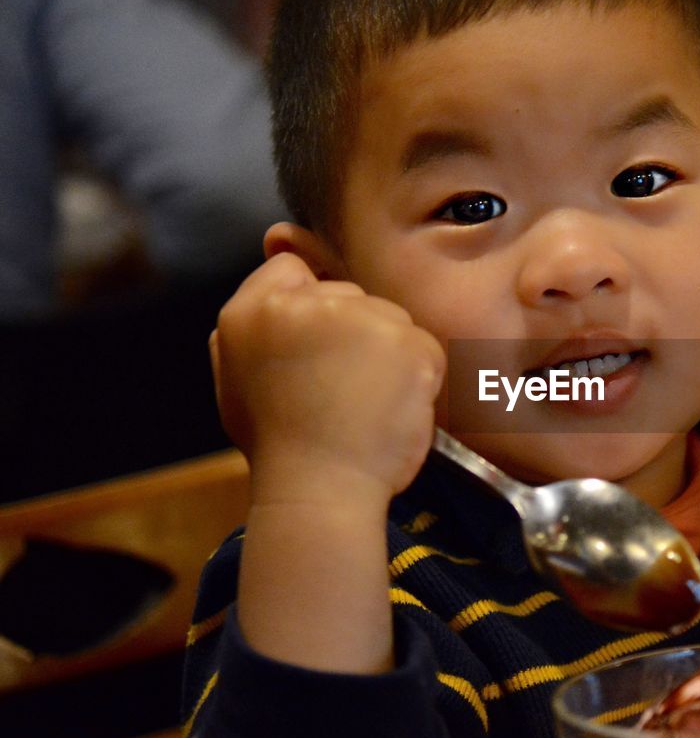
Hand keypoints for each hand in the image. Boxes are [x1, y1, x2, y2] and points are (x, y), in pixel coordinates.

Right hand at [210, 252, 444, 504]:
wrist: (319, 490)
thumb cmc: (280, 443)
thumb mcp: (236, 374)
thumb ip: (255, 318)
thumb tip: (277, 247)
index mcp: (250, 311)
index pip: (292, 270)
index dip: (310, 307)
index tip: (315, 352)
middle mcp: (301, 305)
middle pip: (349, 294)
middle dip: (353, 333)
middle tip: (337, 390)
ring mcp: (358, 319)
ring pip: (390, 318)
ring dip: (389, 356)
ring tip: (363, 404)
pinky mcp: (405, 342)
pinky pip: (425, 346)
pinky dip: (420, 377)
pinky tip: (392, 409)